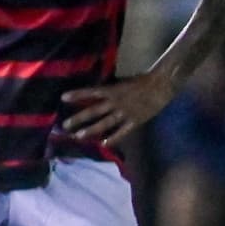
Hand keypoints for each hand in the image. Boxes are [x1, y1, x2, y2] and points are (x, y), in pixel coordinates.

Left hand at [59, 71, 178, 147]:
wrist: (161, 86)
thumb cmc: (143, 80)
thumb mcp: (123, 82)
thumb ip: (111, 89)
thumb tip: (98, 92)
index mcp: (113, 90)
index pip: (91, 92)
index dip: (77, 94)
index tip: (63, 98)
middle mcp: (116, 102)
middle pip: (93, 111)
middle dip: (78, 118)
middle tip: (64, 125)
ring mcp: (125, 113)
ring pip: (104, 123)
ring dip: (91, 130)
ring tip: (78, 136)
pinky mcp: (134, 122)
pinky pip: (122, 132)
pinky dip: (113, 139)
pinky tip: (104, 144)